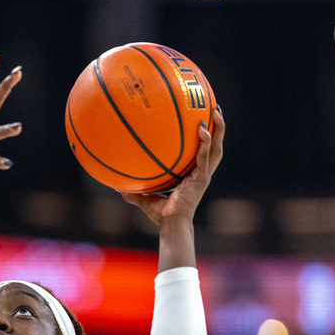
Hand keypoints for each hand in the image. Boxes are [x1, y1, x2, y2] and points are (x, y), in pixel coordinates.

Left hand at [119, 109, 225, 227]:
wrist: (171, 224)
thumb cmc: (162, 214)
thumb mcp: (145, 199)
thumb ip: (134, 191)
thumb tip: (115, 186)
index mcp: (193, 175)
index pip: (202, 153)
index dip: (206, 138)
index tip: (203, 121)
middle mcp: (202, 173)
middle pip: (215, 146)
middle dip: (218, 128)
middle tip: (215, 109)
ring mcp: (204, 175)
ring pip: (216, 148)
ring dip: (218, 130)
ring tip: (216, 111)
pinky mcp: (201, 178)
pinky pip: (204, 156)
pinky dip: (205, 142)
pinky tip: (202, 129)